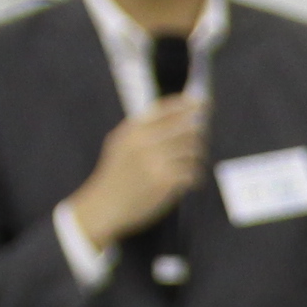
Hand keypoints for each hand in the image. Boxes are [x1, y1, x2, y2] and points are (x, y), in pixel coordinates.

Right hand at [67, 97, 206, 250]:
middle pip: (186, 126)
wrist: (105, 206)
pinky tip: (188, 181)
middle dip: (198, 129)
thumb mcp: (121, 143)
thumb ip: (144, 129)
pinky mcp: (165, 181)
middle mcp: (144, 142)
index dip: (186, 104)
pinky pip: (192, 172)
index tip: (202, 101)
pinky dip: (193, 177)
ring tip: (190, 162)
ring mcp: (155, 161)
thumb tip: (181, 115)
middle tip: (202, 131)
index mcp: (132, 130)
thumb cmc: (116, 174)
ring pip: (193, 149)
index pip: (165, 110)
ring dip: (196, 155)